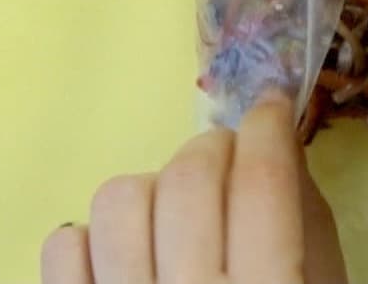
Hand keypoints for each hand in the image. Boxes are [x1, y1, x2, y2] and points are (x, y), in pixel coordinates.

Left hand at [41, 95, 347, 283]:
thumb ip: (305, 232)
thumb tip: (276, 149)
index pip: (263, 181)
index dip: (267, 127)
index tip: (269, 108)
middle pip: (190, 178)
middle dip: (214, 149)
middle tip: (228, 160)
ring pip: (117, 200)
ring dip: (153, 192)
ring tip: (173, 216)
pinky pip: (62, 247)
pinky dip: (92, 240)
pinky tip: (124, 258)